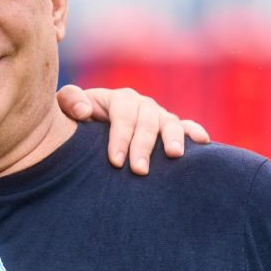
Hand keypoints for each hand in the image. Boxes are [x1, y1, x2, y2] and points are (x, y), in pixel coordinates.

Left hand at [57, 84, 209, 174]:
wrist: (88, 124)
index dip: (120, 138)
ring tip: (175, 155)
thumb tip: (84, 111)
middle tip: (139, 171)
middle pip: (147, 123)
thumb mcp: (67, 106)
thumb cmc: (76, 119)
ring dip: (173, 138)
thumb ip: (70, 101)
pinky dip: (194, 132)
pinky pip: (186, 126)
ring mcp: (157, 115)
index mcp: (118, 99)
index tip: (115, 162)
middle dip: (143, 147)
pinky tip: (204, 142)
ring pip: (169, 123)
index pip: (123, 116)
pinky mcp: (169, 126)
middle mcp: (141, 105)